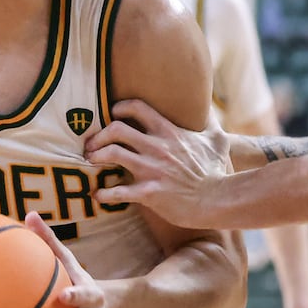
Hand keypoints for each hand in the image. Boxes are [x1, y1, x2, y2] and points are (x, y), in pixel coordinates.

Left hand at [84, 99, 231, 227]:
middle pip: (116, 129)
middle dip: (99, 135)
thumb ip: (210, 122)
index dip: (119, 107)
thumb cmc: (215, 170)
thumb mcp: (217, 140)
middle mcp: (157, 147)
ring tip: (90, 162)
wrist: (217, 200)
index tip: (112, 114)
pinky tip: (98, 195)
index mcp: (169, 132)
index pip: (137, 108)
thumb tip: (208, 108)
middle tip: (92, 144)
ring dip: (96, 157)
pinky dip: (103, 193)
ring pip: (112, 154)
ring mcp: (151, 170)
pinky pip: (117, 192)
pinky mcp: (148, 193)